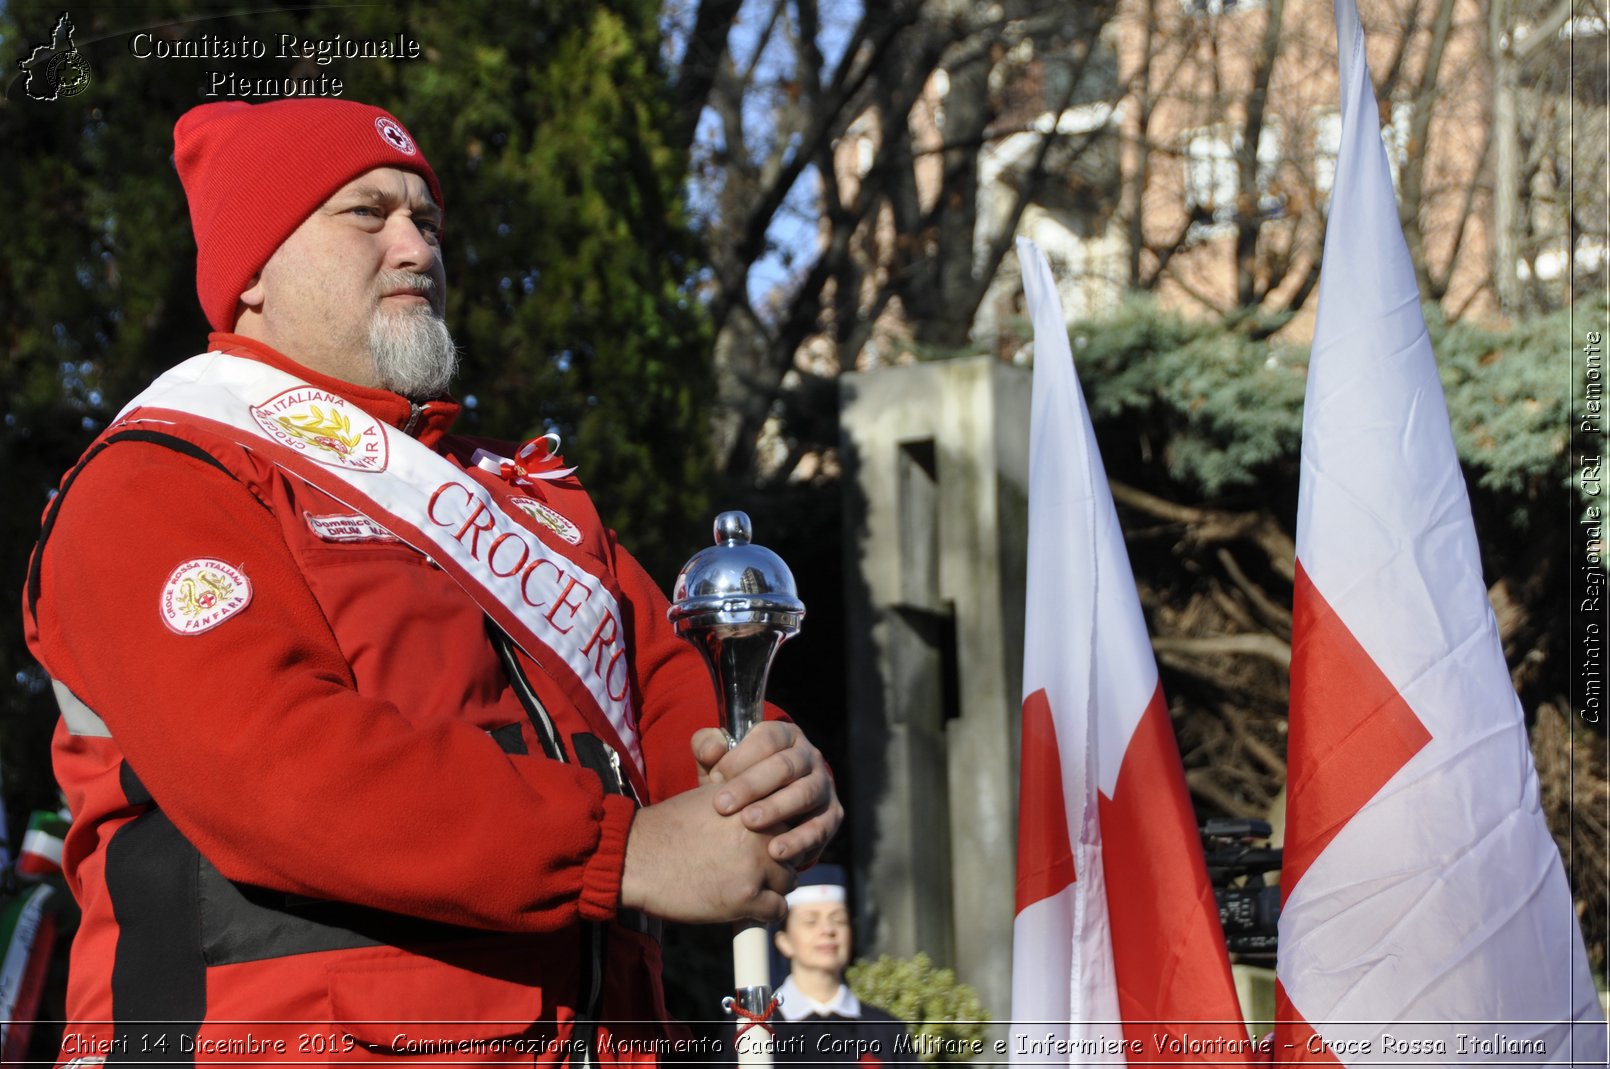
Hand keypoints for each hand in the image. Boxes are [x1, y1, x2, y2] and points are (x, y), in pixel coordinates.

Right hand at [619, 782, 795, 923]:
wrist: (636, 858)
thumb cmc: (667, 827)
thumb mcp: (709, 796)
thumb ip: (742, 797)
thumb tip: (765, 802)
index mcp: (753, 802)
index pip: (789, 818)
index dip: (778, 832)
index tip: (767, 843)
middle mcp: (761, 831)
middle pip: (792, 849)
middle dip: (777, 859)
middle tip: (756, 868)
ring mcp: (755, 865)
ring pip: (788, 880)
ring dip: (772, 885)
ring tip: (749, 886)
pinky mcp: (746, 897)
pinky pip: (777, 908)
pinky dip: (765, 911)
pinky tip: (747, 906)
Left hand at [691, 720, 842, 869]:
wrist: (767, 813)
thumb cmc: (737, 781)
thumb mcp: (720, 762)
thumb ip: (708, 749)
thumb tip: (712, 749)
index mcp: (784, 735)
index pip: (767, 739)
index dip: (741, 757)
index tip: (715, 777)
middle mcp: (809, 756)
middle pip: (785, 766)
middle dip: (752, 785)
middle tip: (723, 806)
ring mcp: (823, 785)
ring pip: (804, 794)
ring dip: (776, 809)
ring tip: (748, 824)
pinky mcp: (832, 815)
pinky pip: (820, 827)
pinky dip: (798, 840)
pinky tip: (775, 851)